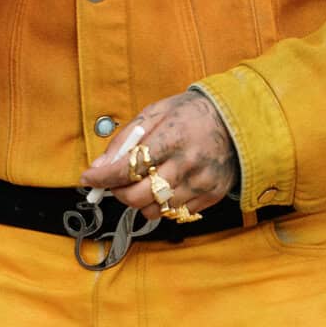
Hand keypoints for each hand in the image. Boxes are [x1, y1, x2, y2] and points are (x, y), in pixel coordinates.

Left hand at [80, 91, 237, 218]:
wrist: (236, 121)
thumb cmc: (191, 114)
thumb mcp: (155, 113)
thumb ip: (126, 139)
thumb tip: (100, 166)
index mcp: (172, 137)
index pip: (127, 167)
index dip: (102, 177)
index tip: (89, 178)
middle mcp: (188, 164)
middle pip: (138, 196)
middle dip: (119, 192)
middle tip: (116, 182)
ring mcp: (201, 184)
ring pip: (154, 210)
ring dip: (140, 201)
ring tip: (143, 183)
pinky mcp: (211, 197)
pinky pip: (174, 213)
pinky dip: (162, 204)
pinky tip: (164, 186)